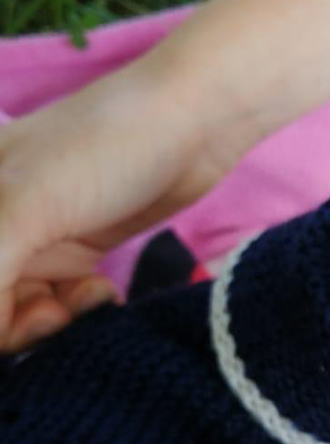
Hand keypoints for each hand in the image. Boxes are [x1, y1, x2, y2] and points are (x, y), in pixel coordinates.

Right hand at [0, 52, 255, 352]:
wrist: (193, 121)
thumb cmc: (106, 145)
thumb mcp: (28, 201)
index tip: (34, 312)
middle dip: (21, 322)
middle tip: (61, 312)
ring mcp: (37, 235)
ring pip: (25, 306)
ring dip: (57, 317)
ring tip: (94, 297)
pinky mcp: (79, 247)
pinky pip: (63, 297)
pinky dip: (81, 307)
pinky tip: (106, 294)